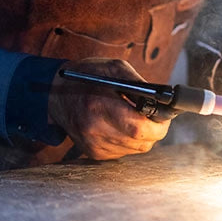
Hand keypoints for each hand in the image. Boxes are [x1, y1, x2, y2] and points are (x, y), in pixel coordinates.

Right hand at [48, 58, 170, 160]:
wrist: (56, 93)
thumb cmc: (89, 75)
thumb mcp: (115, 68)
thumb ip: (140, 84)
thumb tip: (164, 98)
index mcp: (99, 106)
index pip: (139, 128)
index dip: (159, 124)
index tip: (165, 114)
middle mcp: (94, 130)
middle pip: (141, 142)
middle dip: (156, 130)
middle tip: (157, 116)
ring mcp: (93, 145)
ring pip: (136, 149)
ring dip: (144, 135)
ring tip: (137, 116)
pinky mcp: (93, 153)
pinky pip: (125, 151)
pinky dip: (131, 140)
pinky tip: (123, 124)